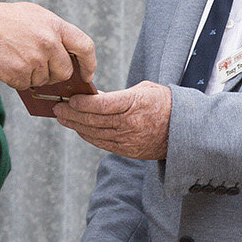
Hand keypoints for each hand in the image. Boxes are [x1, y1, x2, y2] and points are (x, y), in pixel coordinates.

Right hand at [0, 1, 96, 89]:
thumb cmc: (3, 20)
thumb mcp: (35, 16)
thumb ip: (54, 33)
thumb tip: (67, 57)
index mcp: (55, 25)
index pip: (85, 46)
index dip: (89, 63)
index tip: (87, 74)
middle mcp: (48, 42)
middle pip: (65, 71)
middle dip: (55, 74)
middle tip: (40, 67)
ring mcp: (34, 59)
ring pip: (44, 81)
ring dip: (33, 76)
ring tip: (17, 58)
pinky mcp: (20, 73)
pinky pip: (26, 85)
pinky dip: (18, 80)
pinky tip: (8, 64)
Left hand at [55, 82, 171, 159]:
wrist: (184, 130)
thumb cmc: (164, 104)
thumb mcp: (144, 90)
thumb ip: (118, 94)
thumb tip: (93, 97)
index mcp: (135, 104)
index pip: (101, 105)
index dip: (81, 103)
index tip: (69, 99)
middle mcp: (130, 124)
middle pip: (93, 120)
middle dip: (71, 114)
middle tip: (57, 108)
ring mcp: (128, 140)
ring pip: (93, 133)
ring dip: (75, 126)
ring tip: (62, 118)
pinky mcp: (127, 151)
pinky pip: (101, 143)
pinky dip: (87, 135)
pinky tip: (78, 128)